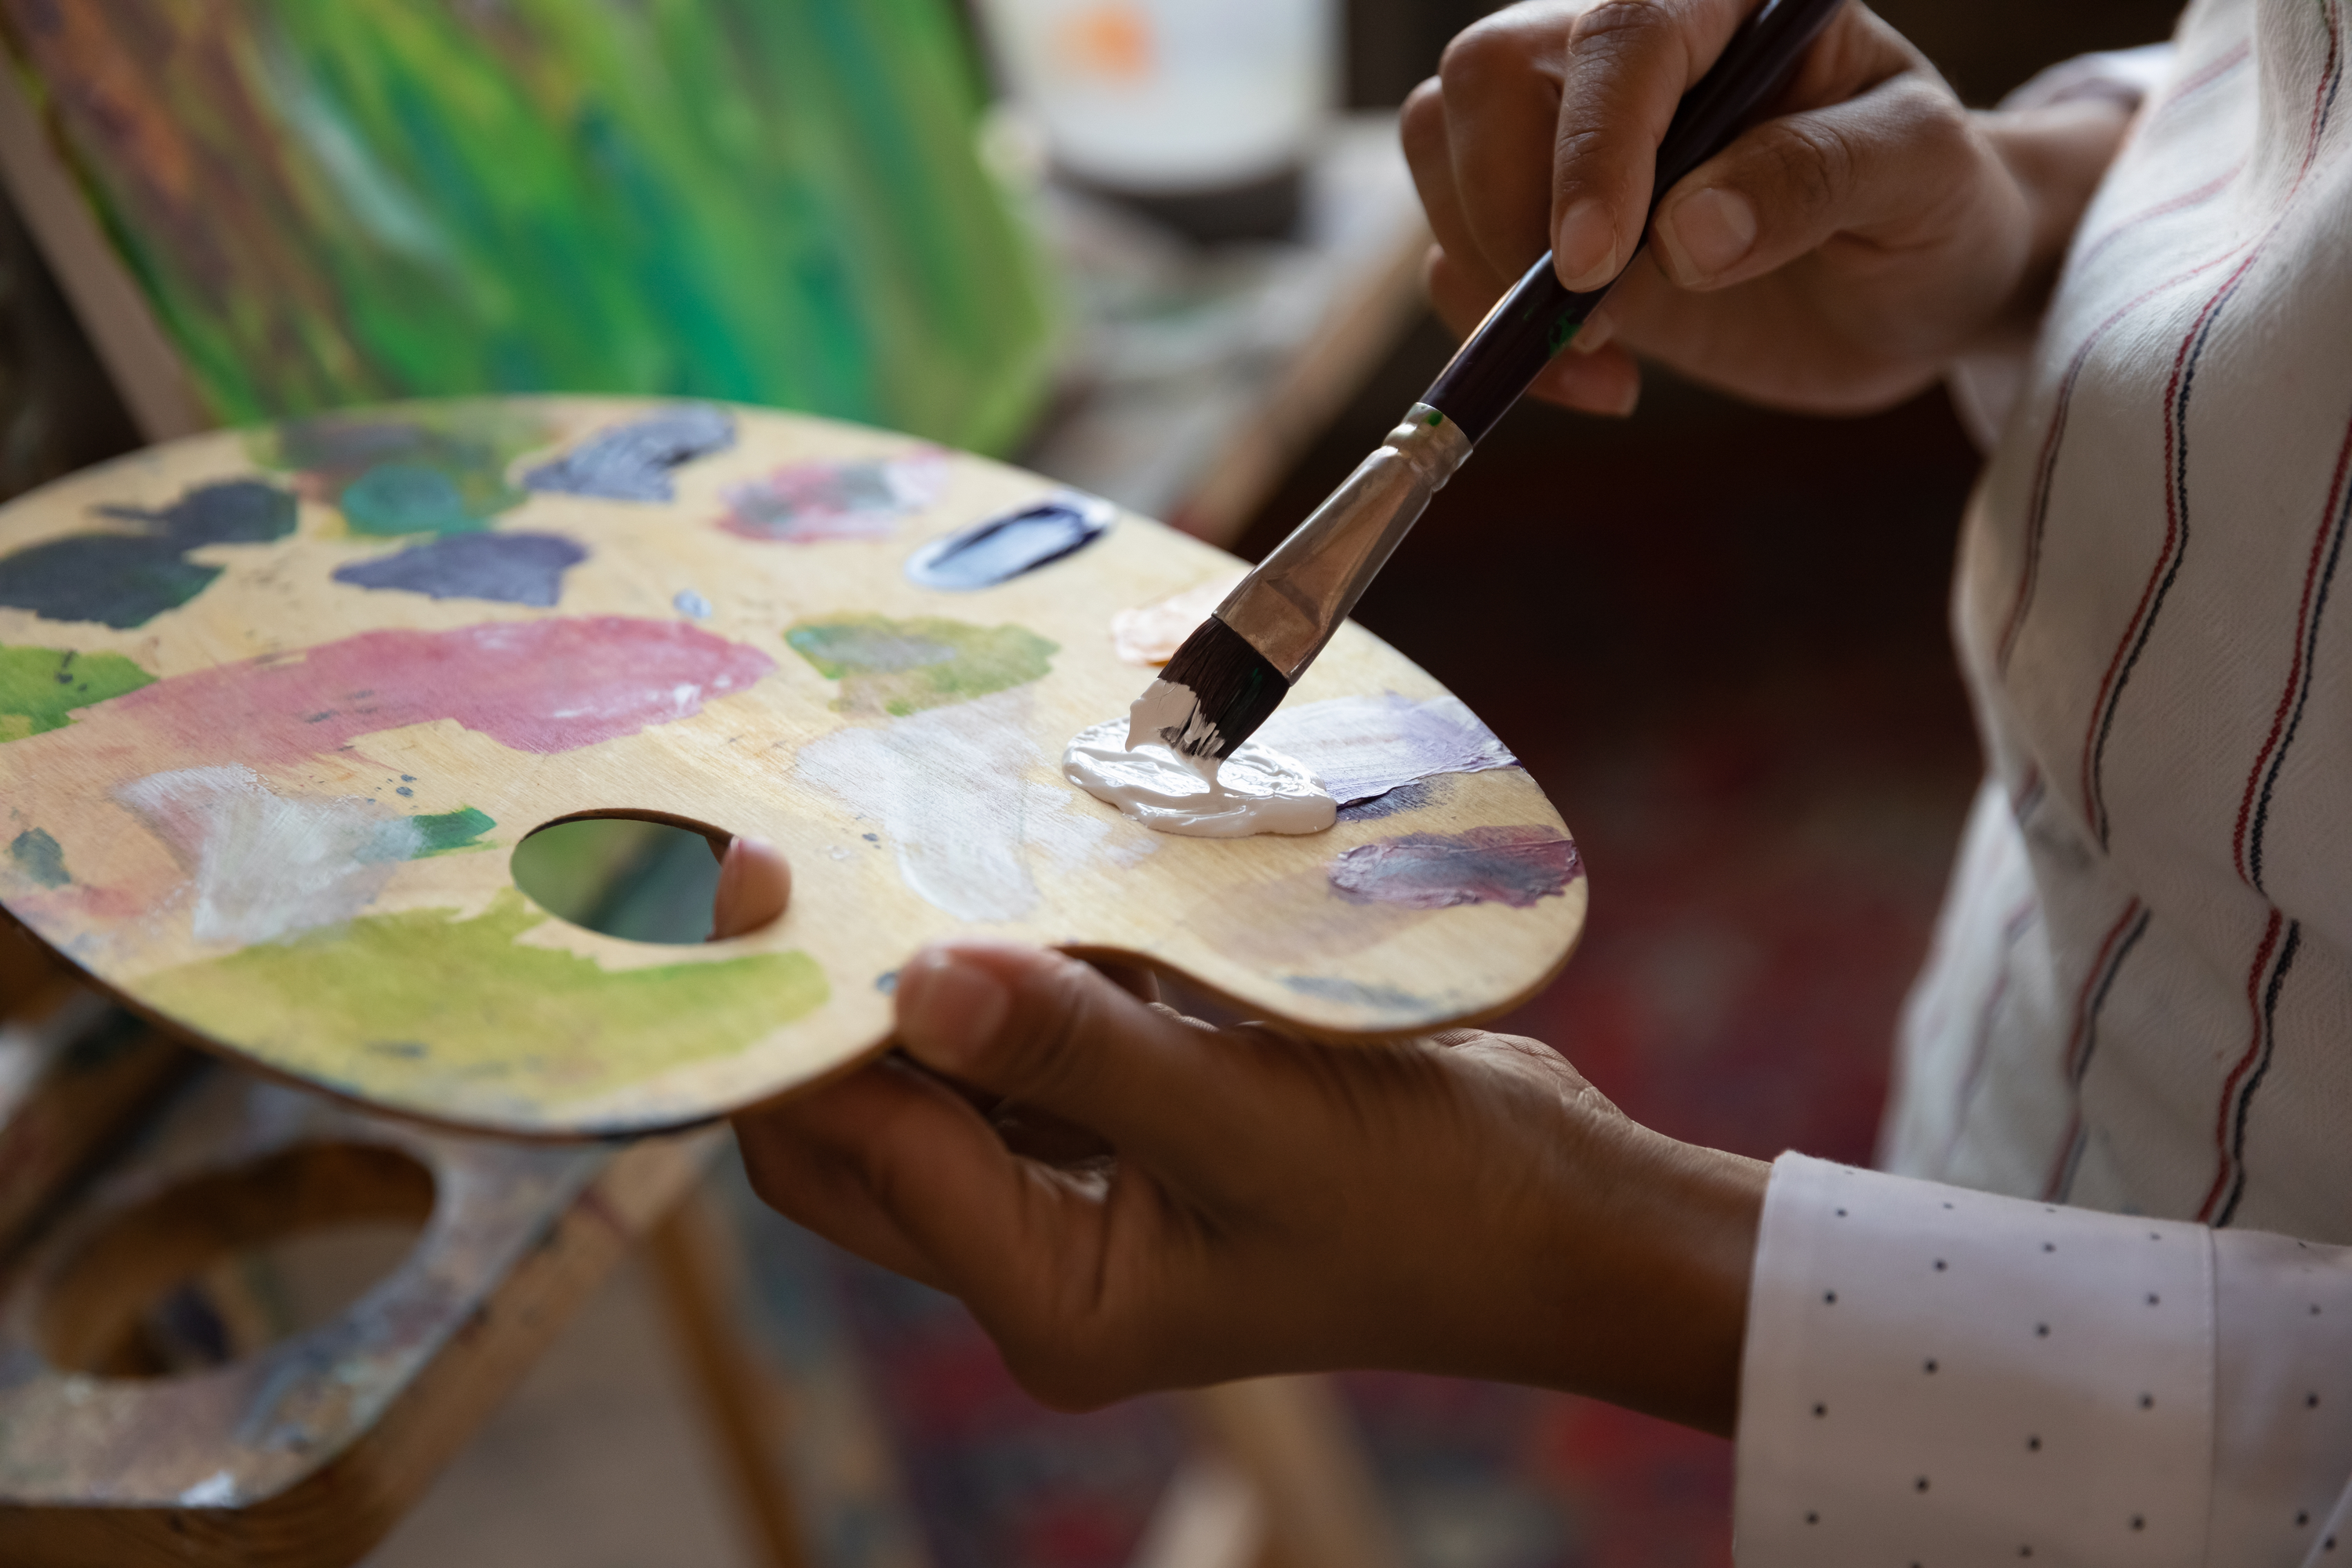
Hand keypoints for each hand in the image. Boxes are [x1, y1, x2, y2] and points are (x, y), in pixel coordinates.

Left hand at [722, 846, 1764, 1431]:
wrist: (1564, 1220)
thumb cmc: (1429, 1201)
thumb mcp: (1250, 1122)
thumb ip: (1079, 1050)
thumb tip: (917, 979)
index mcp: (1051, 1296)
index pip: (859, 1153)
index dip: (801, 1027)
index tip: (768, 884)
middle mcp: (1044, 1255)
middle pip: (866, 1124)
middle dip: (833, 1000)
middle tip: (806, 850)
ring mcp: (1088, 1190)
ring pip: (943, 1074)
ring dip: (926, 972)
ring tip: (898, 840)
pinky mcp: (1134, 1126)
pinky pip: (1033, 1040)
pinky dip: (1020, 968)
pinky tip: (1016, 873)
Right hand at [1403, 0, 2130, 415]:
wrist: (1913, 289)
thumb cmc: (1934, 209)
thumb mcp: (1922, 180)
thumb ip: (1817, 179)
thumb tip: (1689, 231)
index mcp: (1727, 3)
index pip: (1622, 35)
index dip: (1592, 144)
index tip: (1593, 264)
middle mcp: (1629, 53)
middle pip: (1488, 76)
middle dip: (1513, 210)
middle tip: (1599, 318)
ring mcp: (1570, 140)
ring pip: (1441, 149)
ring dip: (1490, 272)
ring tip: (1604, 354)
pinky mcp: (1540, 232)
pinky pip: (1454, 257)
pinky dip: (1501, 337)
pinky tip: (1603, 380)